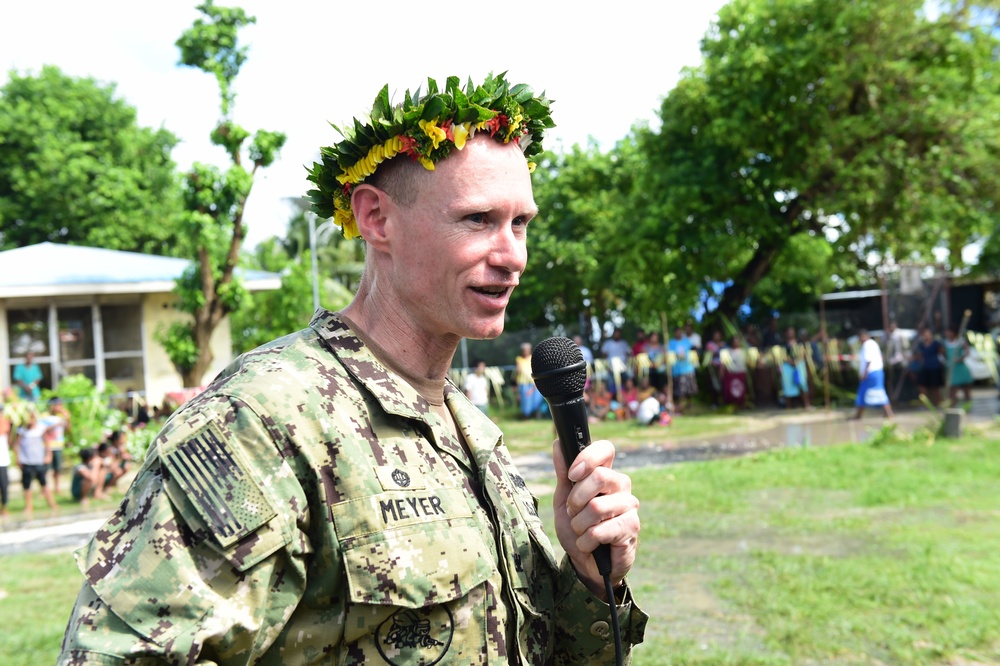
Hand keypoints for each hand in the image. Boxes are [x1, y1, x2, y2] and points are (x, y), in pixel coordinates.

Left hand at [552, 439, 639, 599]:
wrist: (586, 563)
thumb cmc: (577, 527)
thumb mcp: (563, 500)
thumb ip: (563, 473)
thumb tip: (558, 444)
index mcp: (605, 473)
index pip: (605, 449)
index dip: (588, 458)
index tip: (572, 475)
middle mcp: (621, 485)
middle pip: (600, 476)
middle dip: (576, 499)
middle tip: (572, 512)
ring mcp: (629, 506)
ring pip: (597, 506)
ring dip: (579, 524)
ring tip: (581, 530)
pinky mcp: (632, 528)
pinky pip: (601, 530)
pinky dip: (586, 540)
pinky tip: (590, 544)